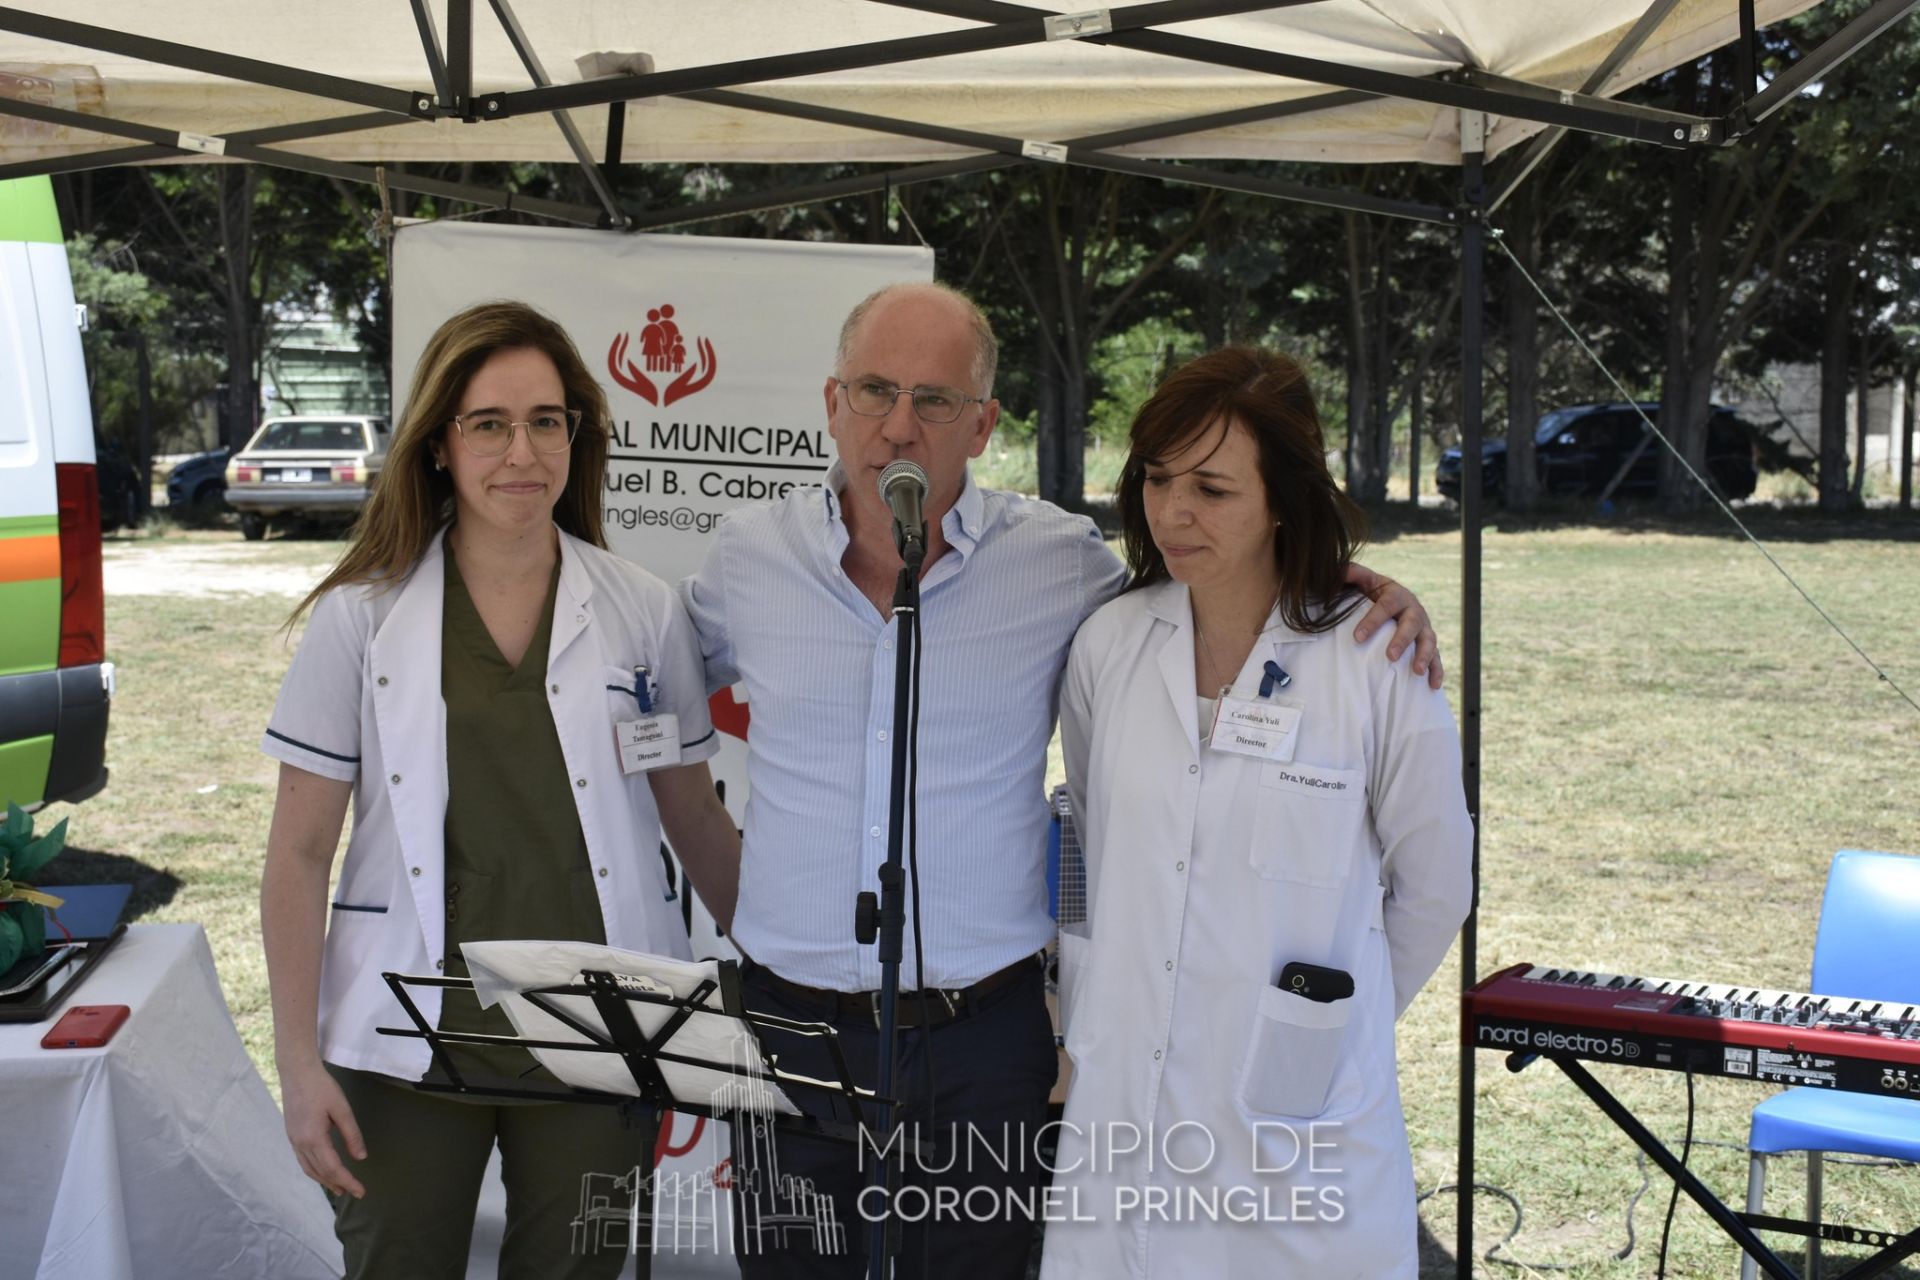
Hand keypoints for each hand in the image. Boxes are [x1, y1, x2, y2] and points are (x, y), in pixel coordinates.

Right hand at [279, 1057, 367, 1198]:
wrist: (297, 1072)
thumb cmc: (321, 1088)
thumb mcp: (342, 1109)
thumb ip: (352, 1135)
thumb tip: (360, 1157)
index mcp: (314, 1138)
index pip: (334, 1167)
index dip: (348, 1181)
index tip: (361, 1191)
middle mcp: (300, 1144)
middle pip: (320, 1172)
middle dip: (338, 1184)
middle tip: (354, 1193)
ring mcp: (293, 1141)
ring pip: (309, 1168)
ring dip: (324, 1180)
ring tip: (339, 1188)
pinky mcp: (292, 1135)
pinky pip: (303, 1160)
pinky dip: (314, 1170)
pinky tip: (323, 1170)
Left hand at [1344, 563, 1443, 690]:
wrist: (1392, 599)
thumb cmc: (1372, 592)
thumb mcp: (1363, 581)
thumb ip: (1352, 574)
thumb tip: (1339, 569)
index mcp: (1396, 594)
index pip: (1386, 606)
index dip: (1373, 621)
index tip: (1357, 638)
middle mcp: (1414, 610)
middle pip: (1412, 623)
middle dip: (1402, 640)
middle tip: (1390, 656)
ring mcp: (1423, 627)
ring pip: (1429, 640)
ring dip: (1424, 656)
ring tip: (1416, 671)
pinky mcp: (1428, 643)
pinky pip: (1436, 657)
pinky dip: (1437, 671)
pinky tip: (1433, 685)